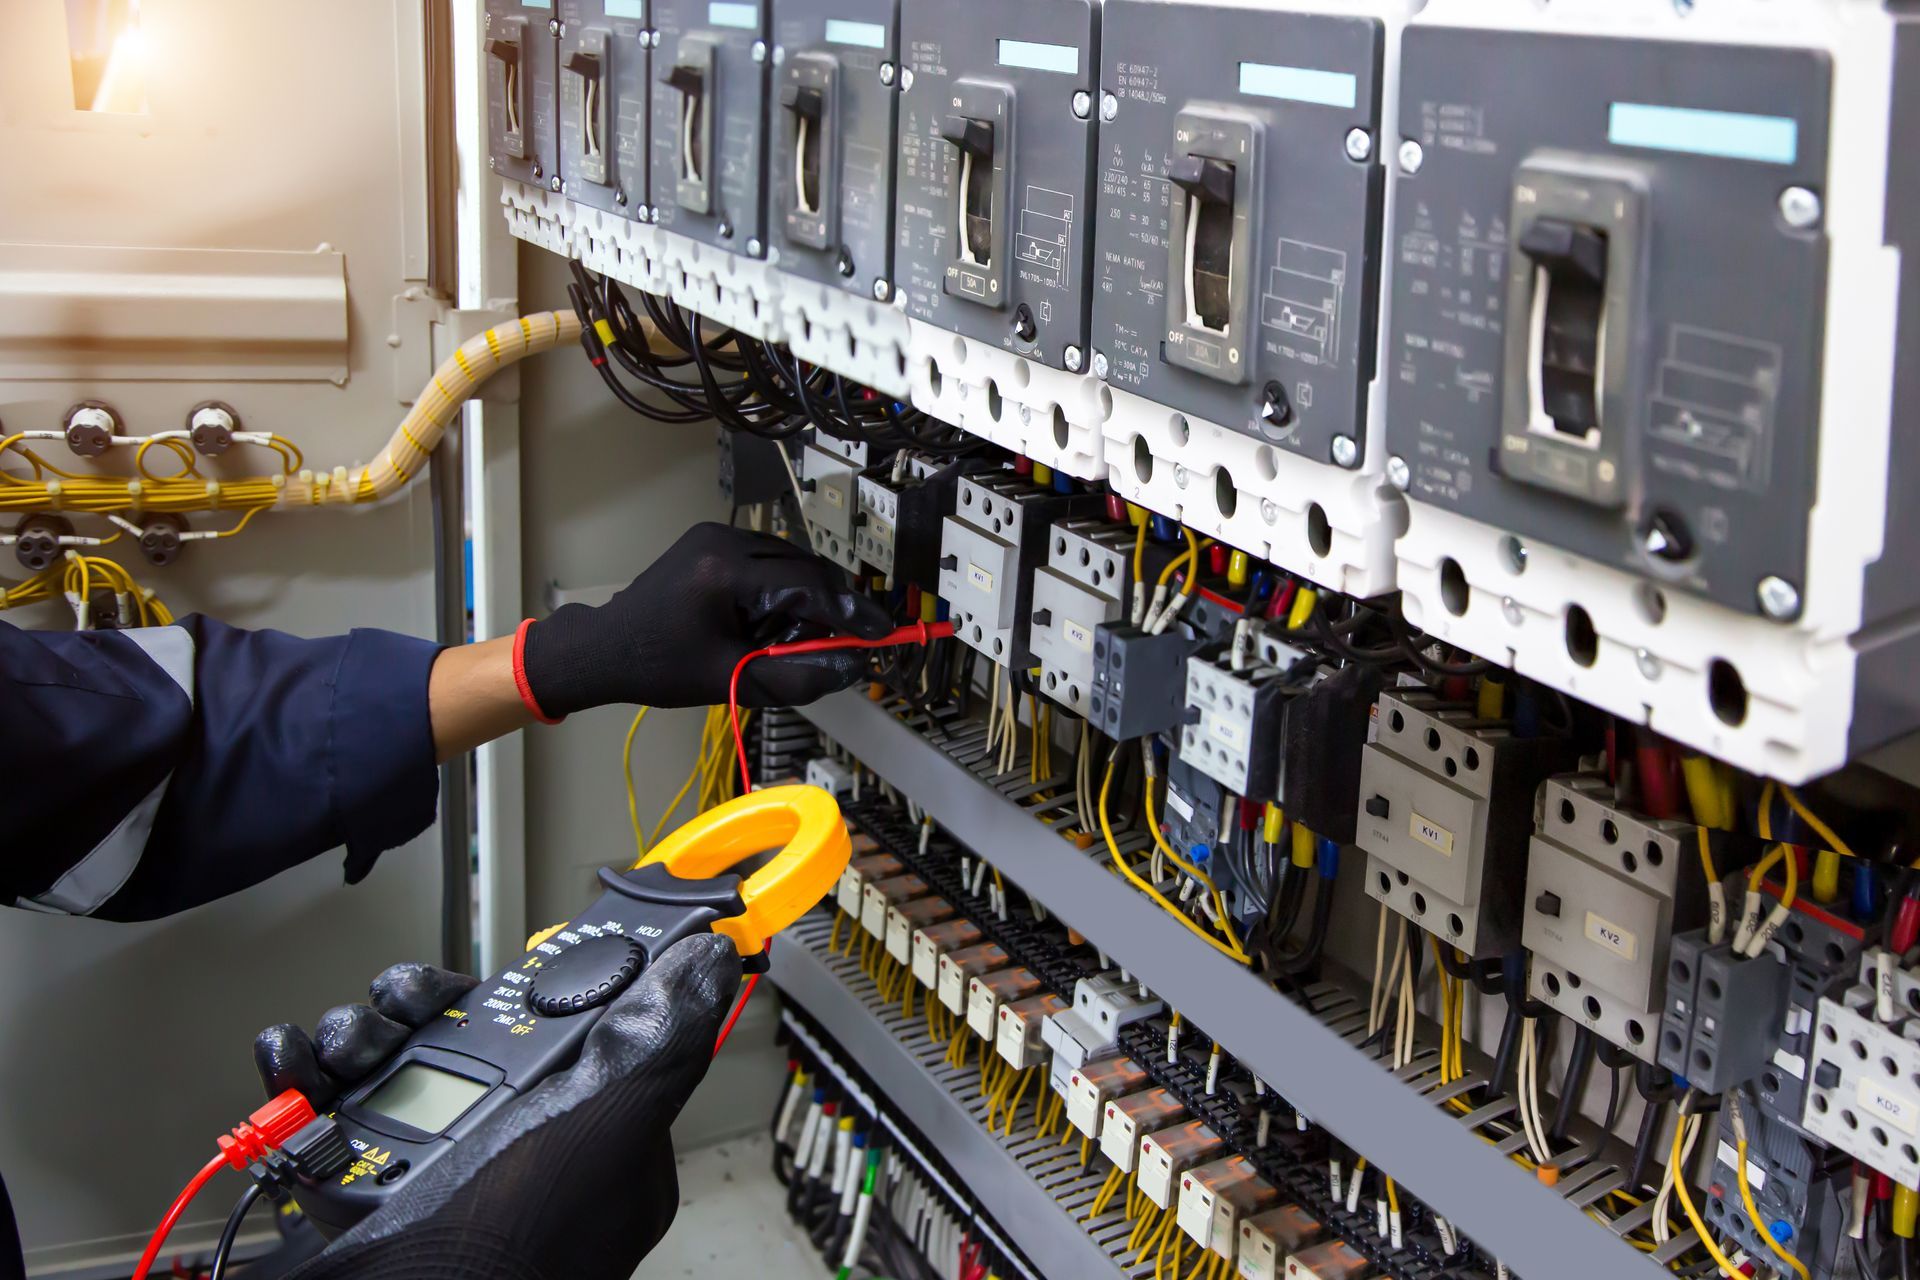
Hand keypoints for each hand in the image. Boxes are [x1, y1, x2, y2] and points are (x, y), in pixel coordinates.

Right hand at [256, 935, 741, 1279]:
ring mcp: (430, 1171)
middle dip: (420, 1004)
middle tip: (397, 1001)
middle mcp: (508, 1151)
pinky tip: (295, 1058)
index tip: (490, 970)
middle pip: (464, 1038)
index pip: (564, 1034)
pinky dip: (301, 1075)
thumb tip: (708, 965)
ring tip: (344, 1043)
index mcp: (583, 1136)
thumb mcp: (610, 1123)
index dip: (526, 993)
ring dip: (355, 1034)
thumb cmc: (519, 1245)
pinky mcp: (356, 1190)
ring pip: (390, 1064)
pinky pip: (327, 1111)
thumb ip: (659, 1040)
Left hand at [521, 522, 892, 716]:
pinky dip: (781, 589)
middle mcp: (722, 541)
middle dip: (831, 606)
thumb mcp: (733, 680)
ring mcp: (715, 535)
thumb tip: (854, 666)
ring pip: (790, 560)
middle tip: (848, 642)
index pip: (807, 584)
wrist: (605, 648)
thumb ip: (798, 675)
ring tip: (792, 639)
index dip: (850, 613)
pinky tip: (770, 622)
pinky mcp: (712, 541)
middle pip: (804, 566)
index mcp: (723, 573)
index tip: (880, 634)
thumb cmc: (659, 668)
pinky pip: (767, 559)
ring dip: (806, 597)